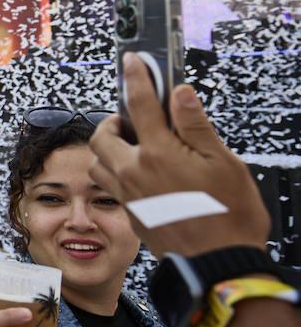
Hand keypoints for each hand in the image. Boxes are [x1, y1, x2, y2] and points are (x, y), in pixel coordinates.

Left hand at [89, 54, 269, 255]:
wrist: (219, 264)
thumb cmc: (228, 218)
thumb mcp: (224, 162)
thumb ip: (196, 125)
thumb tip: (180, 93)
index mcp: (159, 154)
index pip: (139, 103)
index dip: (135, 76)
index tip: (133, 62)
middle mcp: (135, 172)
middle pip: (101, 135)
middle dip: (113, 121)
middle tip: (132, 118)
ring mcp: (129, 195)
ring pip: (98, 163)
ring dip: (108, 148)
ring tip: (134, 145)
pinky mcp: (131, 214)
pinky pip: (108, 186)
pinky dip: (115, 171)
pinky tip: (138, 172)